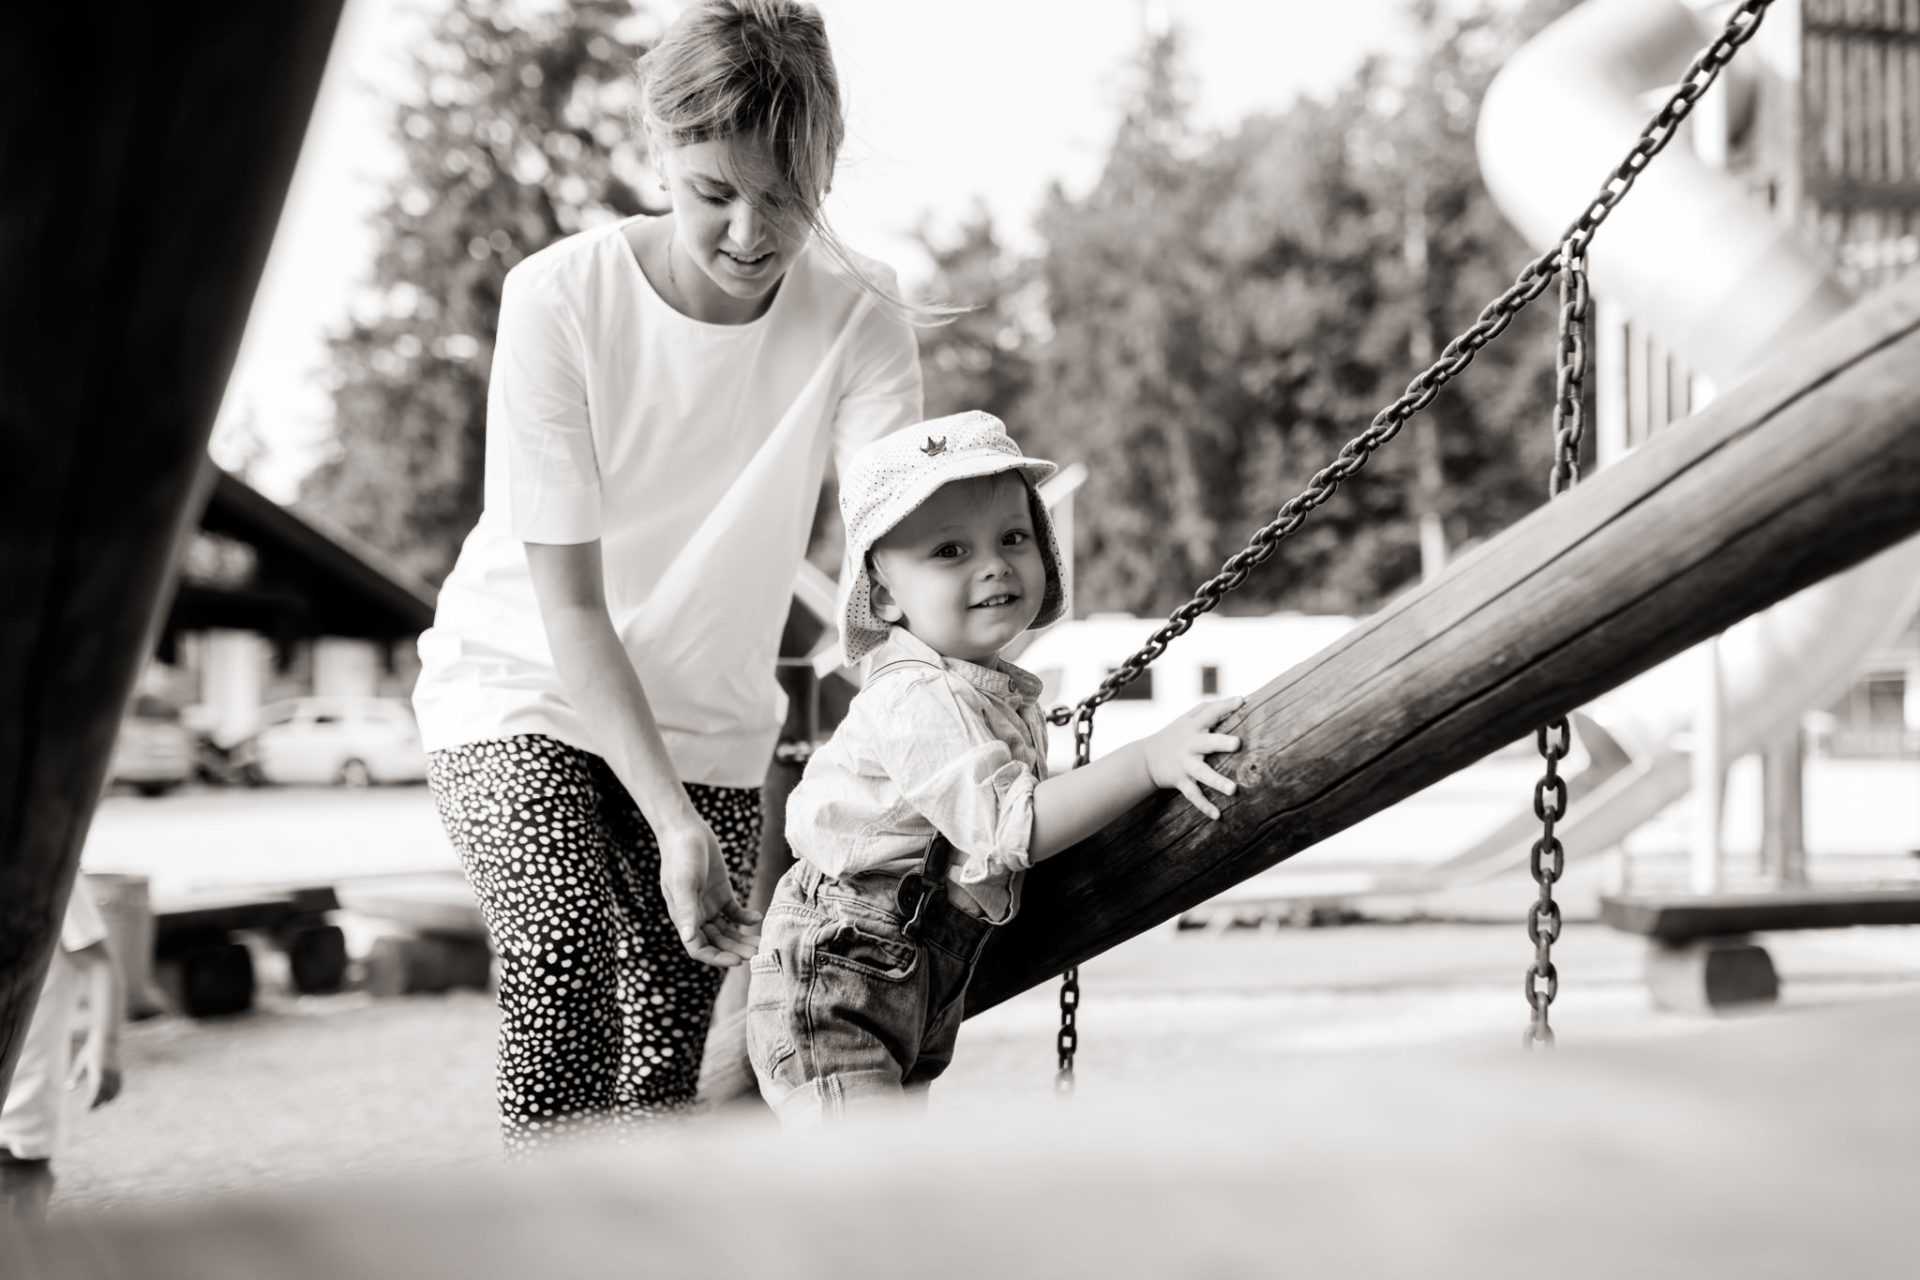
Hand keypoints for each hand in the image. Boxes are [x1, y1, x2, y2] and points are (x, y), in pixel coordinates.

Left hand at [67, 1039, 121, 1109]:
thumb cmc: (90, 1051)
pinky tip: (108, 1098)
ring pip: (113, 1091)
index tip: (85, 1109)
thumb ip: (75, 1076)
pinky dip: (114, 1094)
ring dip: (106, 1100)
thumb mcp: (80, 1062)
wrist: (107, 1040)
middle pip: (104, 1093)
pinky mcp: (120, 1072)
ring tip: (97, 1105)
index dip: (91, 1101)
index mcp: (98, 1071)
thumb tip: (68, 1089)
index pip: (95, 1090)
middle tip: (89, 1110)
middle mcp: (109, 1073)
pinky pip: (118, 1087)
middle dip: (97, 1103)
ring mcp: (116, 1073)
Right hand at [656, 809, 761, 967]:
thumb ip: (687, 910)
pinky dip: (745, 918)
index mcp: (684, 918)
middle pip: (717, 942)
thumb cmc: (681, 856)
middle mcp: (696, 915)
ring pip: (727, 931)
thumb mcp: (684, 883)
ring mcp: (709, 905)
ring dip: (742, 938)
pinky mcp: (721, 893)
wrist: (686, 830)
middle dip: (735, 950)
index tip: (737, 961)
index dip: (717, 958)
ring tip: (761, 942)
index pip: (699, 948)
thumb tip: (688, 938)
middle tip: (758, 953)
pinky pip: (734, 913)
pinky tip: (757, 917)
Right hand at [1142, 696, 1245, 819]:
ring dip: (1217, 781)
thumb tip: (1239, 699)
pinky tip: (1217, 815)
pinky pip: (1194, 795)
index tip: (1242, 701)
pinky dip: (1204, 806)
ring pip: (1202, 774)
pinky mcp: (1181, 781)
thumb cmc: (1176, 735)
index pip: (1210, 713)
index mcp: (1193, 727)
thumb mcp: (1187, 719)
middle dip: (1221, 742)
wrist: (1145, 759)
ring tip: (1233, 790)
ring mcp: (1185, 765)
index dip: (1225, 707)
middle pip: (1207, 742)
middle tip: (1238, 743)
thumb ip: (1209, 710)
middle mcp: (1190, 745)